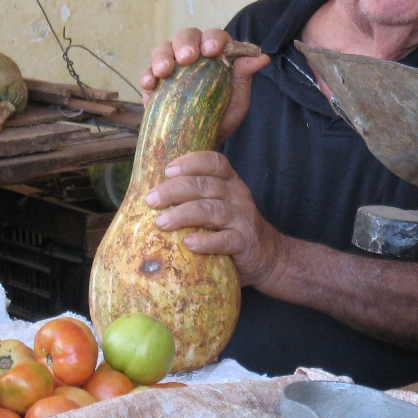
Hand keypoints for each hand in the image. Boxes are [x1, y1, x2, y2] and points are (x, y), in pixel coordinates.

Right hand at [139, 28, 269, 142]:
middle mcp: (193, 55)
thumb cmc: (222, 118)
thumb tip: (262, 58)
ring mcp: (172, 67)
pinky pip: (147, 72)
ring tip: (164, 71)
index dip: (213, 39)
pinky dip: (146, 75)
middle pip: (186, 36)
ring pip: (164, 49)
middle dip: (186, 44)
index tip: (212, 50)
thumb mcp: (237, 100)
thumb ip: (244, 77)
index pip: (214, 37)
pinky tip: (149, 84)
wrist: (200, 145)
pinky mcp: (154, 83)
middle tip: (187, 58)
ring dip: (163, 57)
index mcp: (215, 55)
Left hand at [145, 151, 285, 286]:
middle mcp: (237, 195)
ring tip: (162, 223)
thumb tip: (150, 193)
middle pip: (206, 185)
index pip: (214, 162)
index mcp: (230, 181)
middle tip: (151, 200)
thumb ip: (195, 194)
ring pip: (213, 210)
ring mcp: (243, 219)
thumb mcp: (219, 203)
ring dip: (184, 214)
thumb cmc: (230, 227)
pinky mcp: (245, 243)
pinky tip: (189, 244)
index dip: (191, 162)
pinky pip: (226, 240)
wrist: (267, 256)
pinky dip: (206, 242)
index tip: (168, 170)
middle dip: (175, 190)